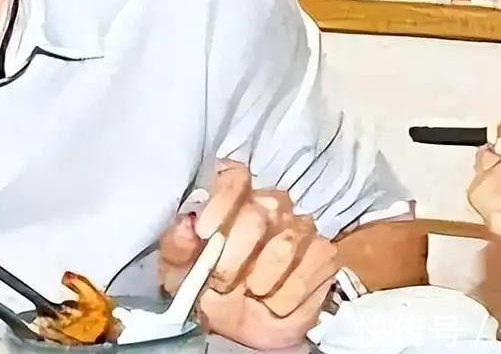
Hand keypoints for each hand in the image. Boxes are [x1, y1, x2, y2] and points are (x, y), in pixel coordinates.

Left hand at [158, 162, 337, 349]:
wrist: (240, 324)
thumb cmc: (205, 285)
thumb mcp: (177, 268)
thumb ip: (177, 244)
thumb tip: (188, 225)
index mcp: (231, 195)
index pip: (233, 176)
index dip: (219, 204)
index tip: (204, 234)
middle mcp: (269, 202)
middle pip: (256, 214)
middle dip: (233, 256)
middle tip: (220, 282)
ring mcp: (300, 227)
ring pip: (284, 244)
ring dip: (260, 279)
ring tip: (248, 293)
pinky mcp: (323, 254)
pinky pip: (309, 270)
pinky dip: (287, 297)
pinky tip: (272, 303)